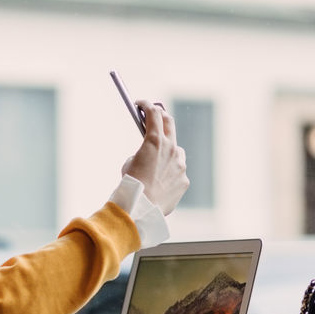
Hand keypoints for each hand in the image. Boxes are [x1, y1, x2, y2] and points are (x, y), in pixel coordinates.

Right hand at [122, 101, 188, 215]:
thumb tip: (150, 154)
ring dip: (167, 150)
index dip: (146, 105)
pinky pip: (177, 172)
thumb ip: (142, 152)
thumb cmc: (131, 186)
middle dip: (160, 117)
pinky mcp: (184, 179)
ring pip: (176, 150)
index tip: (141, 104)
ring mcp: (180, 164)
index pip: (153, 113)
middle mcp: (171, 148)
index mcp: (154, 141)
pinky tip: (160, 183)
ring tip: (156, 162)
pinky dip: (169, 174)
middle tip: (154, 116)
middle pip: (169, 123)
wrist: (141, 209)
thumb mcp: (130, 163)